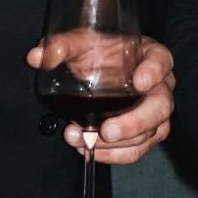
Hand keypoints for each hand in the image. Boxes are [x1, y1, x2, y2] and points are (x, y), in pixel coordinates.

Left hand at [25, 35, 174, 165]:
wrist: (103, 69)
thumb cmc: (101, 52)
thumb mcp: (82, 42)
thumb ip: (62, 46)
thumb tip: (35, 56)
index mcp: (151, 56)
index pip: (162, 61)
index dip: (154, 72)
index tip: (139, 82)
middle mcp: (160, 86)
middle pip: (161, 106)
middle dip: (134, 123)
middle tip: (107, 131)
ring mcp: (155, 113)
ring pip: (150, 134)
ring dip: (116, 144)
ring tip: (82, 139)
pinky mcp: (146, 134)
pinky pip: (137, 150)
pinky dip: (113, 155)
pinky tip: (89, 149)